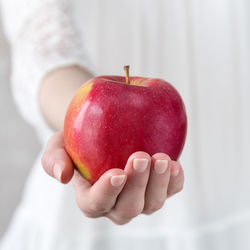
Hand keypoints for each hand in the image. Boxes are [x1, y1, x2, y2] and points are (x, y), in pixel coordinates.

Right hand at [42, 131, 183, 224]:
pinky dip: (174, 182)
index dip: (107, 193)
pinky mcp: (158, 186)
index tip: (116, 173)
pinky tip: (175, 165)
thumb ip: (54, 159)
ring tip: (162, 159)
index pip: (96, 203)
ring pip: (152, 203)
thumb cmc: (77, 141)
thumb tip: (62, 176)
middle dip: (137, 185)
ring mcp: (140, 197)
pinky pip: (170, 191)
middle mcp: (117, 204)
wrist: (99, 133)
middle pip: (129, 207)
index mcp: (91, 198)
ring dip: (159, 184)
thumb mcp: (57, 145)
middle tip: (141, 157)